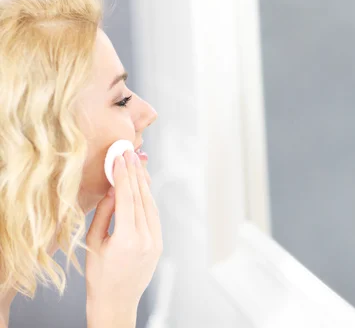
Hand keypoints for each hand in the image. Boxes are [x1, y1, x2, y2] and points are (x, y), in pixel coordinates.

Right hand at [85, 150, 162, 325]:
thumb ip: (104, 214)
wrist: (117, 303)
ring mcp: (156, 242)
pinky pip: (154, 215)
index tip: (119, 157)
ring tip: (135, 163)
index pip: (126, 198)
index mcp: (127, 240)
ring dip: (143, 183)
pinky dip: (147, 198)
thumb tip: (112, 189)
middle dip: (135, 172)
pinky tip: (142, 186)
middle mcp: (147, 239)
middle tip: (129, 152)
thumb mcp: (94, 244)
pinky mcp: (159, 244)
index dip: (122, 175)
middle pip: (142, 198)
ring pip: (151, 205)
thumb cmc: (99, 277)